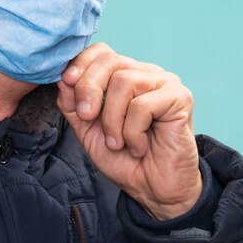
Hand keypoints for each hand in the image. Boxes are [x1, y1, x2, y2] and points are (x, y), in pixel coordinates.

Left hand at [56, 42, 202, 219]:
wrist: (152, 190)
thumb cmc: (122, 157)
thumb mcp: (86, 128)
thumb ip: (72, 103)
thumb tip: (62, 77)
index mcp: (124, 74)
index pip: (101, 52)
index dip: (81, 63)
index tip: (66, 81)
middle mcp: (145, 73)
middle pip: (110, 61)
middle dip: (89, 88)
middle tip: (86, 116)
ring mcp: (165, 83)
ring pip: (124, 82)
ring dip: (112, 119)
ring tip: (117, 142)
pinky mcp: (180, 98)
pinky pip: (142, 105)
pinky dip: (132, 131)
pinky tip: (139, 146)